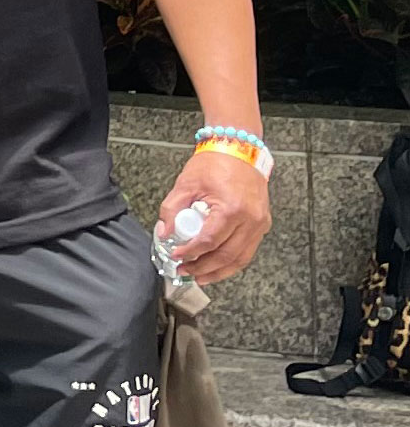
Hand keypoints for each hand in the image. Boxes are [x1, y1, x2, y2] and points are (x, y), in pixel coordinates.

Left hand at [159, 145, 270, 283]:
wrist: (239, 150)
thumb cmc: (214, 164)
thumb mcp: (185, 185)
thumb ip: (171, 210)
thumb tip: (164, 233)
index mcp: (231, 209)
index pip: (208, 241)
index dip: (190, 252)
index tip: (176, 256)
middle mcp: (250, 219)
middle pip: (226, 255)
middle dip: (203, 267)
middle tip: (184, 270)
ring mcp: (260, 223)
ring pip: (241, 258)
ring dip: (219, 271)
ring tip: (199, 276)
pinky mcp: (262, 224)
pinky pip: (248, 250)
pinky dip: (232, 261)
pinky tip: (217, 266)